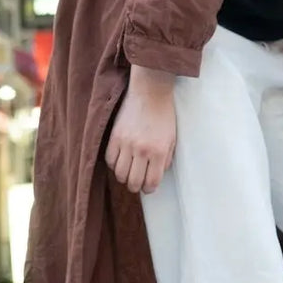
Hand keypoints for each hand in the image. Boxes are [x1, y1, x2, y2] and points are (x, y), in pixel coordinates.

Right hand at [105, 66, 176, 194]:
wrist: (150, 92)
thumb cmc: (164, 115)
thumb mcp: (172, 139)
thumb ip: (166, 160)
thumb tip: (156, 175)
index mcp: (159, 152)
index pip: (151, 182)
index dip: (149, 189)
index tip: (148, 187)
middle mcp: (141, 150)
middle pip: (133, 182)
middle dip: (136, 186)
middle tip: (137, 181)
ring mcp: (126, 143)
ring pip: (119, 174)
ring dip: (124, 176)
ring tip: (128, 171)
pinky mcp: (114, 136)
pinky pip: (109, 160)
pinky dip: (114, 164)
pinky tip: (120, 160)